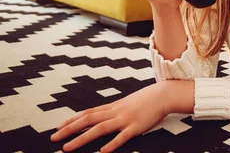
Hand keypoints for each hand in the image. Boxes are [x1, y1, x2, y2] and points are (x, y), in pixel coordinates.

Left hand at [51, 83, 167, 152]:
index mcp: (113, 106)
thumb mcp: (127, 102)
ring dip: (81, 139)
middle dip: (69, 129)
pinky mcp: (136, 127)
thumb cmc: (147, 100)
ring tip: (67, 148)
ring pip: (99, 129)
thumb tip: (103, 116)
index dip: (72, 120)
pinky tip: (102, 152)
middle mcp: (115, 112)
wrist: (163, 94)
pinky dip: (111, 144)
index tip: (58, 126)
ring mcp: (125, 119)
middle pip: (88, 120)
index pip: (88, 113)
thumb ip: (115, 110)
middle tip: (53, 138)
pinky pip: (122, 137)